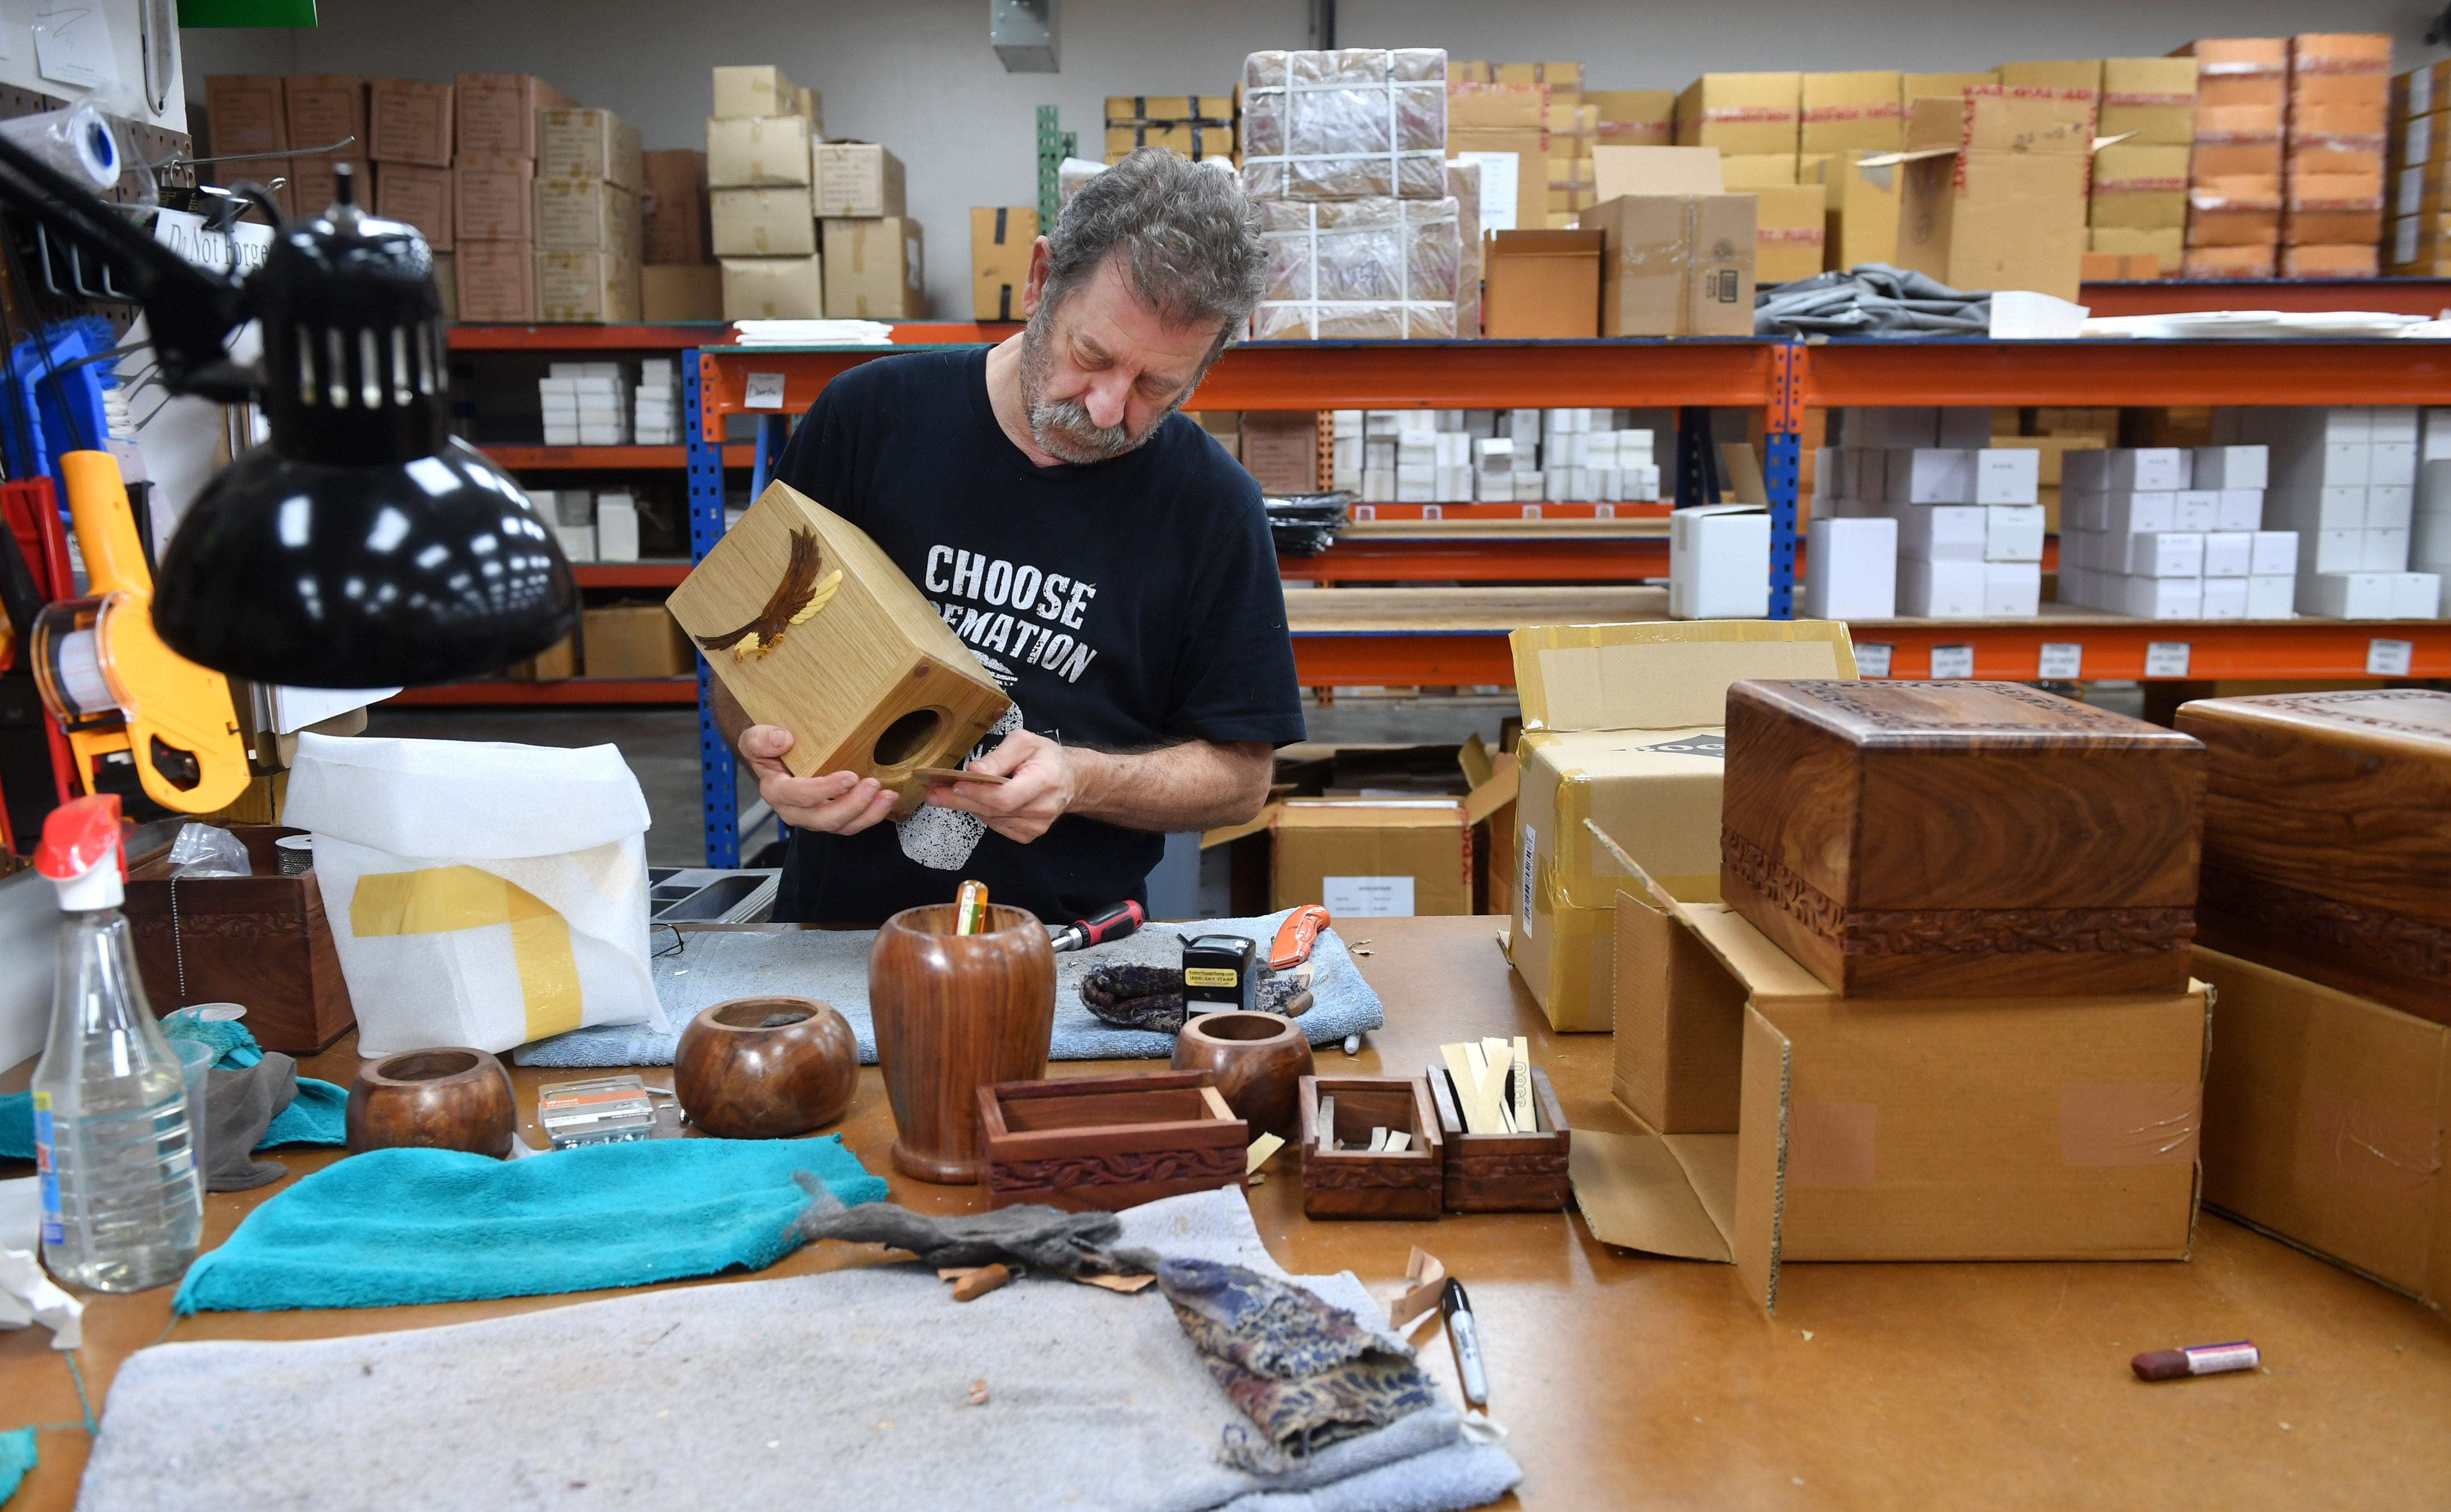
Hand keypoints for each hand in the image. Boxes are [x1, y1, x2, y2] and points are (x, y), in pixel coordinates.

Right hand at [737, 725, 896, 835]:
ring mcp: (814, 817)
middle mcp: (794, 811)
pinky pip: (852, 823)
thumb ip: (760, 740)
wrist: (775, 758)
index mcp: (777, 791)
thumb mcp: (755, 739)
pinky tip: (888, 802)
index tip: (848, 778)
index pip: (800, 795)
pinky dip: (872, 815)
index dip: (824, 790)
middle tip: (873, 785)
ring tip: (888, 796)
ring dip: (868, 814)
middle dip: (852, 805)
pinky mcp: (831, 817)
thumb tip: (783, 740)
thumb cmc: (768, 749)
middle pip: (825, 819)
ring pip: (842, 826)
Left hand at [926, 729, 1085, 842]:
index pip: (1005, 796)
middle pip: (993, 810)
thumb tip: (973, 772)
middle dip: (959, 800)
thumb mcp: (1024, 742)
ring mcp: (1036, 826)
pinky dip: (983, 812)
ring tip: (947, 791)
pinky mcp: (1028, 835)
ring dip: (968, 805)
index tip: (952, 784)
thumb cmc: (1044, 757)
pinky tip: (980, 800)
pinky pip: (996, 826)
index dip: (977, 793)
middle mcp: (1042, 808)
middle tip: (933, 791)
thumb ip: (999, 756)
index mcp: (1044, 781)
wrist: (1070, 780)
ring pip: (990, 818)